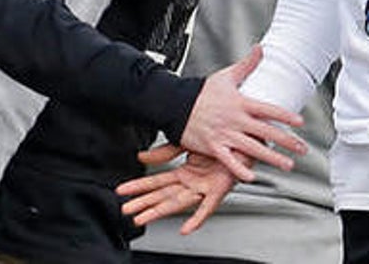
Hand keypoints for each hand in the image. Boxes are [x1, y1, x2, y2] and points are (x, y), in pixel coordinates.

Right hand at [117, 145, 239, 232]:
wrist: (245, 140)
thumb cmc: (221, 144)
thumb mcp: (187, 143)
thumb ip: (165, 151)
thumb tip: (142, 155)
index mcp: (185, 173)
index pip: (156, 181)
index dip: (138, 186)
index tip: (122, 191)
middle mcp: (192, 183)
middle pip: (162, 195)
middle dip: (143, 203)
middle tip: (126, 210)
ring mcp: (203, 189)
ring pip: (177, 203)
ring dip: (159, 211)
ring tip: (143, 218)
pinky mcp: (218, 191)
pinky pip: (207, 207)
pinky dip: (197, 218)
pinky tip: (186, 228)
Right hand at [180, 45, 305, 181]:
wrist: (175, 104)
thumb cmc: (201, 92)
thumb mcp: (226, 76)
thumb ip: (247, 65)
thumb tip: (260, 49)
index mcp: (240, 103)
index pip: (268, 110)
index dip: (285, 115)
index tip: (300, 122)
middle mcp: (235, 120)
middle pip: (265, 132)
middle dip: (286, 141)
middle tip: (302, 148)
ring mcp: (224, 134)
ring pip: (252, 148)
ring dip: (271, 158)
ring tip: (287, 164)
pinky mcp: (213, 147)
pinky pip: (228, 160)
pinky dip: (239, 169)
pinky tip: (251, 176)